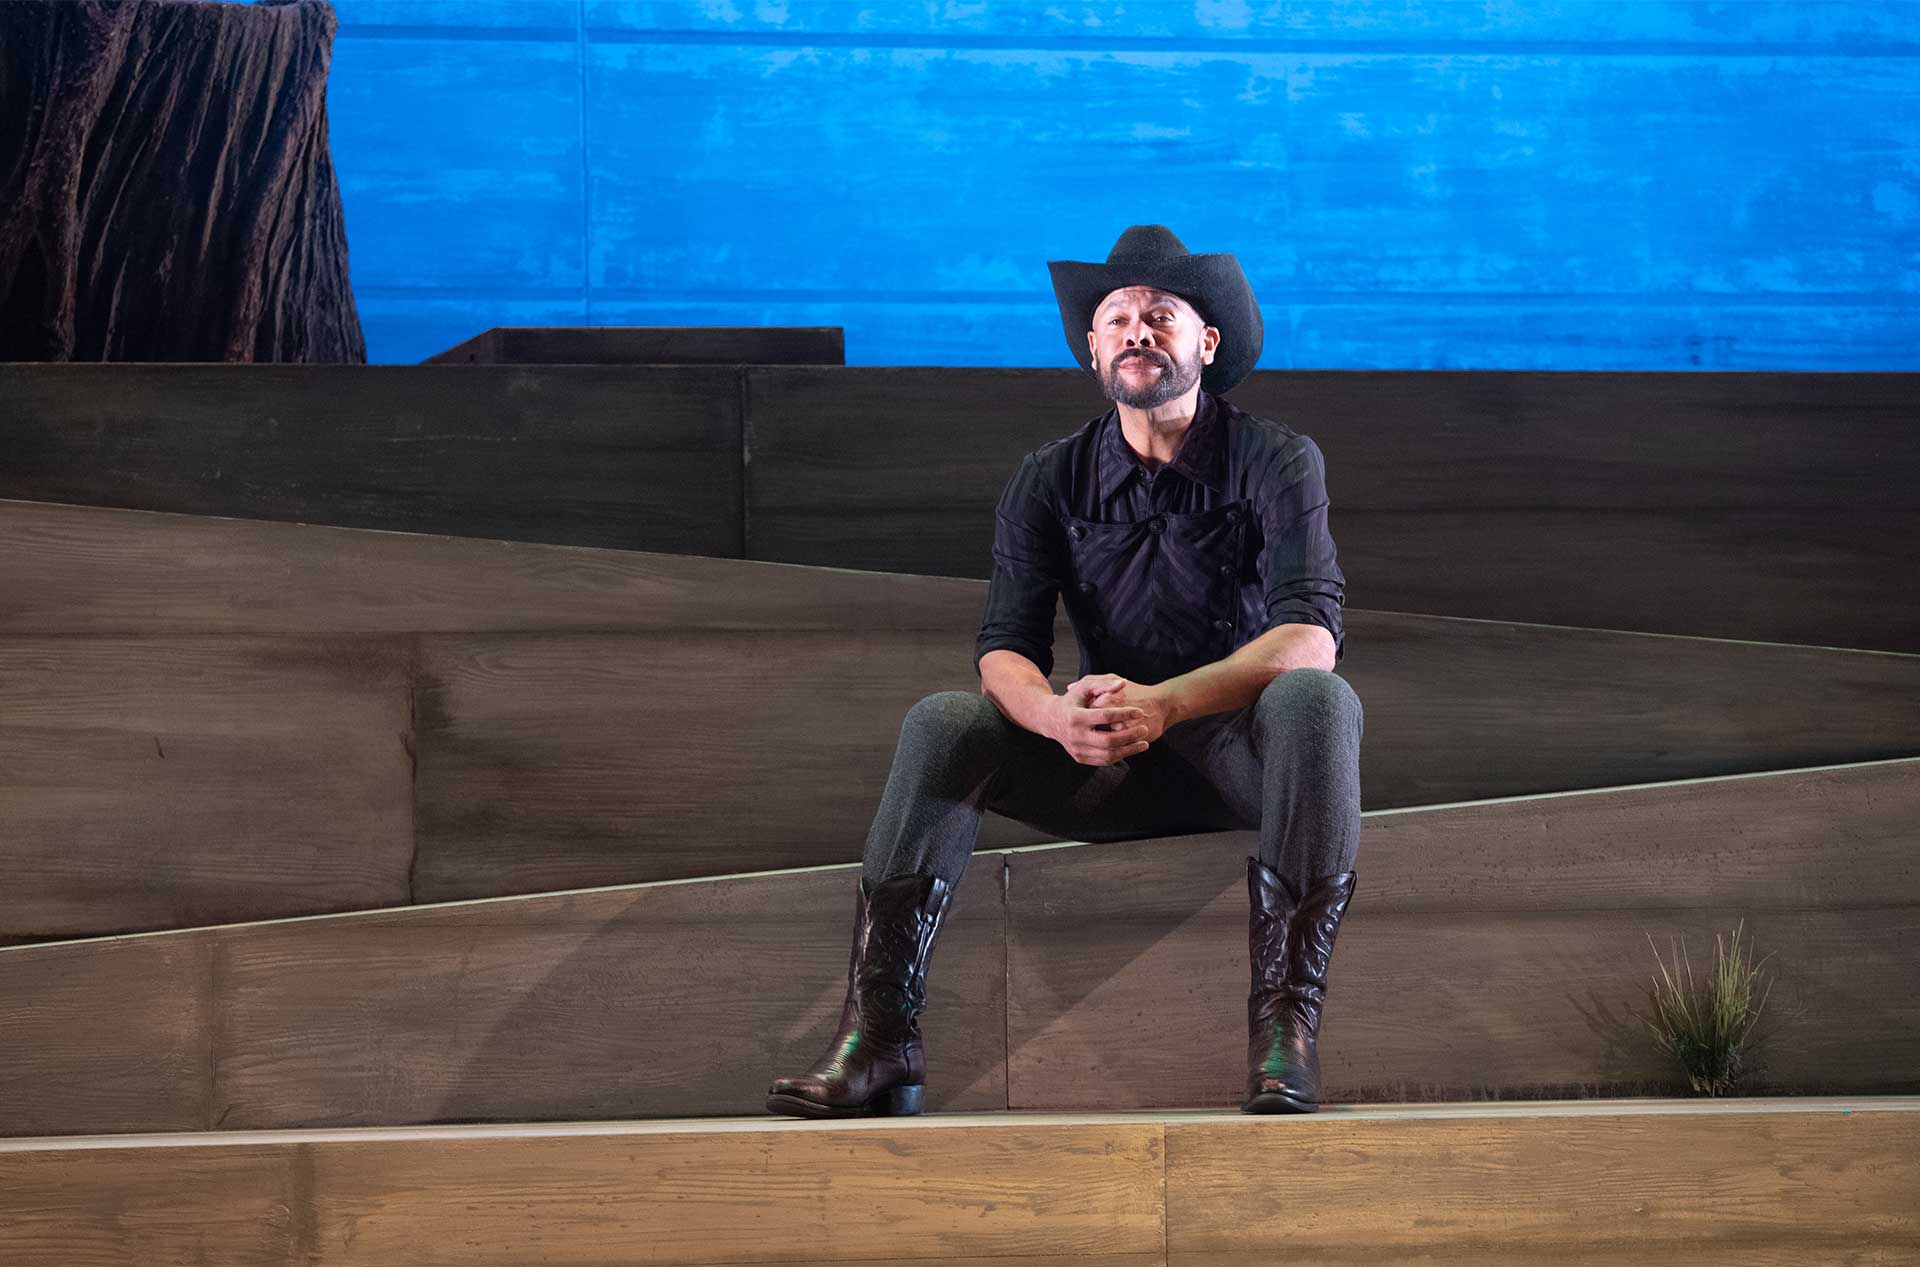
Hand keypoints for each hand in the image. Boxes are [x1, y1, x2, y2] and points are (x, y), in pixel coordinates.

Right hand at [1045, 674, 1167, 766]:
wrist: (1051, 719)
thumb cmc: (1071, 700)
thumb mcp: (1083, 688)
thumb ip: (1103, 684)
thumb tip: (1123, 683)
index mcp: (1075, 717)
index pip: (1105, 716)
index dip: (1124, 714)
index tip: (1140, 712)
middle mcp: (1075, 736)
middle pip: (1108, 740)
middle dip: (1129, 736)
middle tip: (1144, 729)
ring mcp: (1077, 749)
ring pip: (1107, 755)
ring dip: (1129, 750)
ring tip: (1144, 743)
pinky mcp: (1080, 758)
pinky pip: (1103, 761)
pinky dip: (1119, 756)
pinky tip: (1131, 748)